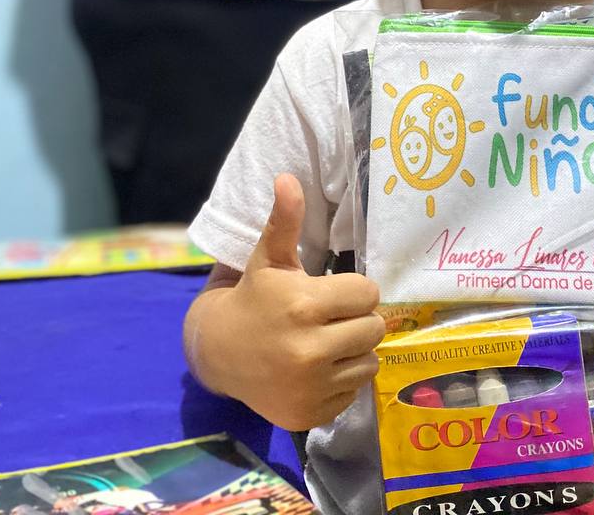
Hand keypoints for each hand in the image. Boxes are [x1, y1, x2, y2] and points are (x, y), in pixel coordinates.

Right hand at [210, 174, 385, 430]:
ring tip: (324, 342)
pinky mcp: (311, 414)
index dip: (353, 291)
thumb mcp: (269, 258)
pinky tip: (316, 370)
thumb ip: (285, 220)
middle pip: (374, 328)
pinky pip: (353, 392)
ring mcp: (310, 387)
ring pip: (369, 362)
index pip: (369, 293)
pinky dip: (341, 381)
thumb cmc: (254, 298)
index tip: (331, 293)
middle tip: (330, 318)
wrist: (219, 354)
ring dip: (353, 351)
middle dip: (357, 320)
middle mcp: (309, 351)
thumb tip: (288, 178)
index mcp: (303, 306)